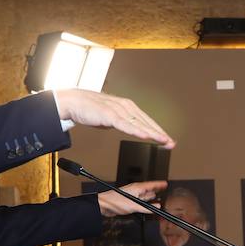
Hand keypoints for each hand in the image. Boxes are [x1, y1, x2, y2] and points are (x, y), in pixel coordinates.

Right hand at [53, 88, 174, 146]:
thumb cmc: (89, 108)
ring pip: (139, 124)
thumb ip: (120, 121)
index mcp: (127, 106)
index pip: (146, 120)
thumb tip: (128, 127)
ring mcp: (118, 110)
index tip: (167, 140)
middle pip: (146, 122)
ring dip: (153, 133)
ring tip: (164, 141)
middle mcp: (125, 107)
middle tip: (171, 143)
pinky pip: (126, 125)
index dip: (157, 130)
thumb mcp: (110, 117)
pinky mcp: (110, 115)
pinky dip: (137, 131)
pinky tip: (146, 136)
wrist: (72, 102)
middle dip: (160, 134)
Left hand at [97, 180, 165, 215]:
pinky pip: (139, 202)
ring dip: (150, 198)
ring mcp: (132, 196)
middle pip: (148, 190)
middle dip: (156, 191)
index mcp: (137, 188)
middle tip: (163, 190)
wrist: (104, 205)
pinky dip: (144, 204)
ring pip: (144, 196)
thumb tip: (157, 208)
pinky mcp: (128, 201)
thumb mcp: (134, 206)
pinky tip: (147, 206)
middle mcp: (135, 191)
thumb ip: (146, 208)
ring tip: (157, 199)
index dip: (159, 184)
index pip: (151, 185)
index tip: (165, 183)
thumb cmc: (115, 201)